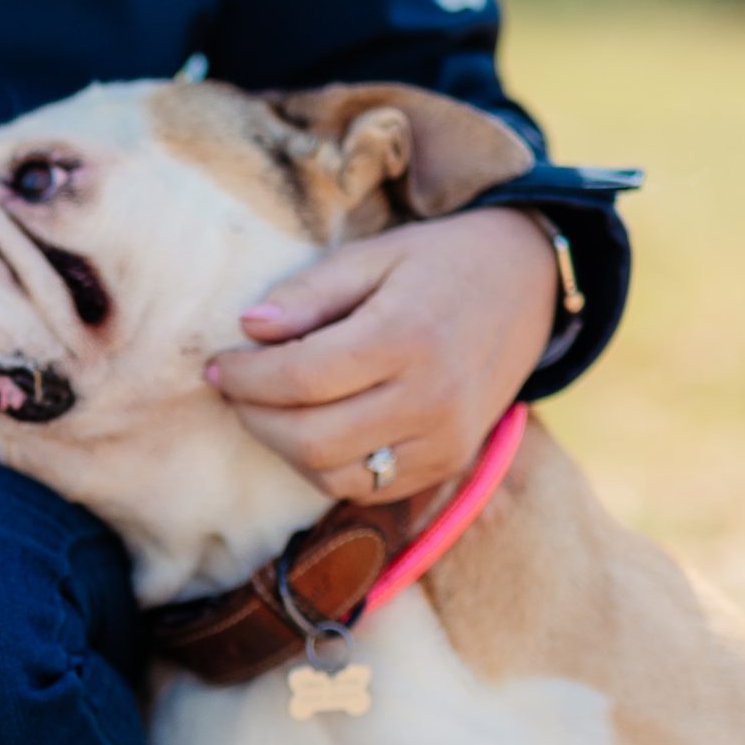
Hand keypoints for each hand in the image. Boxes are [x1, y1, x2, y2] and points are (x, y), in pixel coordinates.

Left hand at [205, 208, 555, 504]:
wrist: (527, 284)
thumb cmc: (437, 261)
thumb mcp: (372, 255)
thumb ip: (308, 292)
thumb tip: (248, 328)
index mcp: (405, 337)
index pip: (300, 377)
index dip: (244, 377)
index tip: (216, 365)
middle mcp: (431, 398)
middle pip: (312, 438)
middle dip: (255, 418)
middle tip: (232, 389)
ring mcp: (446, 440)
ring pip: (335, 475)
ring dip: (285, 449)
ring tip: (266, 409)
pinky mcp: (451, 462)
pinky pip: (370, 488)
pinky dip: (327, 468)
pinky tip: (311, 430)